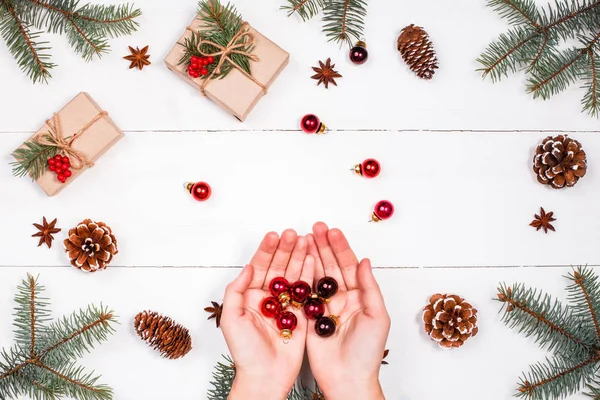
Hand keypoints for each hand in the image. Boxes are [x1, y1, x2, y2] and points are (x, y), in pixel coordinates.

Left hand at [220, 230, 314, 399]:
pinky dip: (310, 274)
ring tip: (306, 239)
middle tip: (294, 233)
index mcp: (251, 296)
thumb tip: (249, 266)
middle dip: (286, 249)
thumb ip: (237, 290)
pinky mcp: (301, 314)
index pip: (259, 267)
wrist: (265, 376)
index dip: (267, 250)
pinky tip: (314, 259)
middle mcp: (270, 297)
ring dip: (299, 256)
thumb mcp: (231, 318)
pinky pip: (306, 290)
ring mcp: (286, 304)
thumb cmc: (245, 352)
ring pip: (294, 275)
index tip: (274, 235)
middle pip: (279, 267)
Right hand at [306, 222, 389, 399]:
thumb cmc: (367, 352)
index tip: (331, 231)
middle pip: (331, 266)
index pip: (348, 265)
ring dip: (311, 256)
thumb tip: (364, 260)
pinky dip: (300, 276)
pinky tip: (296, 262)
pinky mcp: (310, 317)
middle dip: (323, 245)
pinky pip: (304, 293)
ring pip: (317, 275)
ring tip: (303, 237)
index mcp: (359, 296)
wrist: (348, 379)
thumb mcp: (376, 316)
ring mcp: (325, 307)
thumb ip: (369, 287)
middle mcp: (342, 298)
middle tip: (315, 227)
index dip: (340, 247)